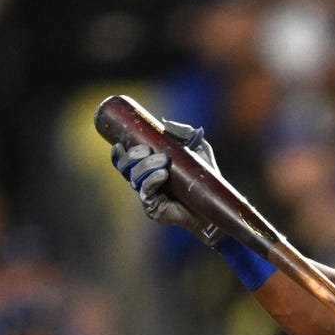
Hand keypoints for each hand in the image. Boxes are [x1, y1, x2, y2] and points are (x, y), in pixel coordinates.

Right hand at [111, 119, 221, 243]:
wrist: (215, 201)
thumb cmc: (205, 175)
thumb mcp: (198, 148)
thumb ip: (184, 133)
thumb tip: (165, 124)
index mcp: (148, 167)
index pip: (125, 160)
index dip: (119, 153)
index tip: (120, 143)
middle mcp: (144, 182)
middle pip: (126, 168)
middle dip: (133, 156)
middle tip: (148, 150)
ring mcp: (148, 196)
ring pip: (134, 179)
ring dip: (146, 166)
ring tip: (164, 162)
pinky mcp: (154, 209)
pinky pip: (146, 194)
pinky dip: (152, 181)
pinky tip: (162, 175)